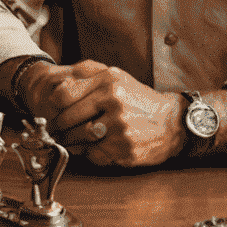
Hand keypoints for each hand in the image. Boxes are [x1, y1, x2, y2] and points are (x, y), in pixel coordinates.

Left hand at [24, 59, 185, 167]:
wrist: (172, 122)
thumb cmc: (137, 98)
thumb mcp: (114, 75)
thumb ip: (86, 73)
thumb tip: (57, 83)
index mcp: (108, 80)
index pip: (63, 94)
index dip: (53, 105)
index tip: (54, 110)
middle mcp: (114, 101)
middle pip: (68, 118)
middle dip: (58, 126)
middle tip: (55, 129)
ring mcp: (120, 126)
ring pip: (79, 138)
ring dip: (70, 141)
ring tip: (69, 139)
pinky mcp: (125, 148)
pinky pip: (94, 154)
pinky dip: (89, 152)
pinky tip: (93, 147)